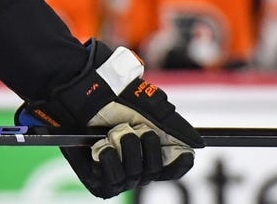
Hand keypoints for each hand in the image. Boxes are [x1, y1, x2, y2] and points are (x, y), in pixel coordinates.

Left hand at [16, 39, 202, 198]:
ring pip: (135, 176)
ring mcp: (115, 175)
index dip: (179, 164)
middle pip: (155, 172)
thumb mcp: (149, 108)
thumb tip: (197, 143)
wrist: (79, 96)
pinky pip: (112, 179)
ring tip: (114, 132)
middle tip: (137, 130)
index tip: (184, 152)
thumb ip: (175, 126)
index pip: (172, 169)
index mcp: (148, 151)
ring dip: (126, 148)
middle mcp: (133, 166)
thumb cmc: (111, 98)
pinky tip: (100, 145)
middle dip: (149, 148)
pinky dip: (108, 158)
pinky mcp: (96, 181)